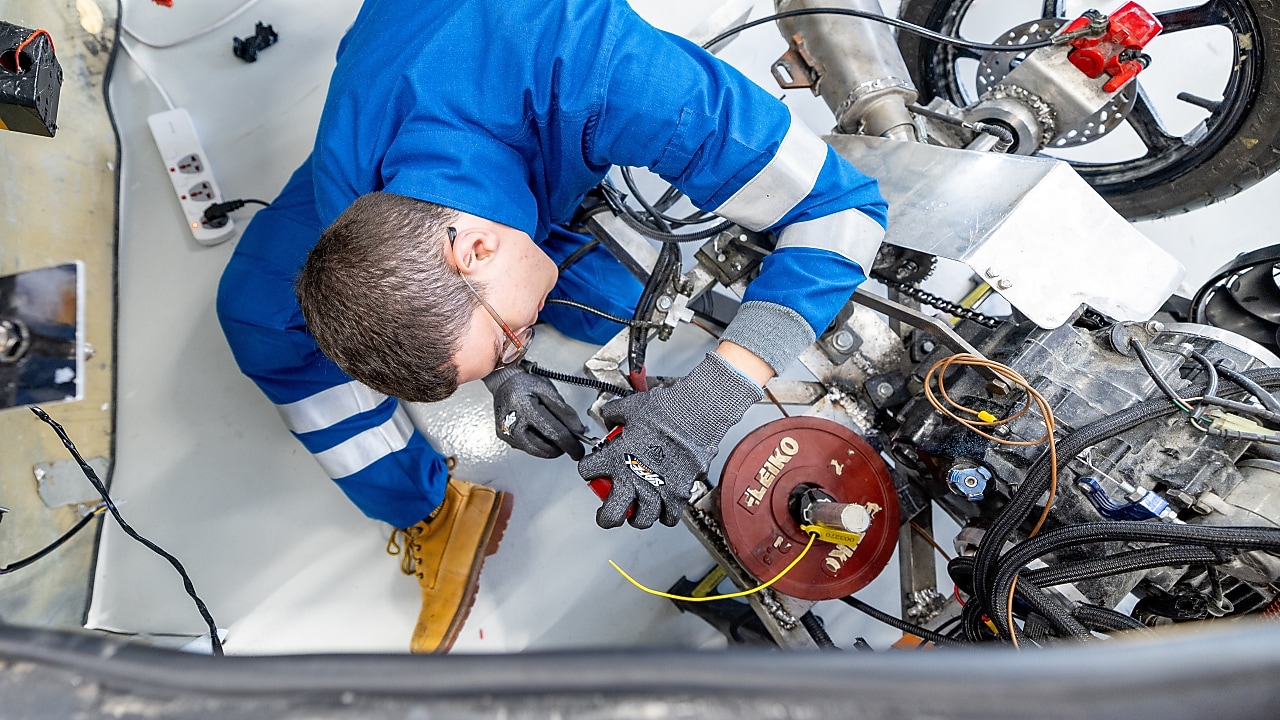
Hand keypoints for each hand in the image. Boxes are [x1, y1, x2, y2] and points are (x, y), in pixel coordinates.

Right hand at [484, 366, 586, 459]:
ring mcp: (508, 434)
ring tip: (552, 430)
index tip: (579, 450)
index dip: (571, 445)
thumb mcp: (550, 391)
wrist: (504, 382)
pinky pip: (528, 448)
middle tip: (567, 438)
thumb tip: (578, 432)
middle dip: (560, 447)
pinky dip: (539, 443)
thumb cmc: (525, 383)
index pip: (554, 434)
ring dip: (550, 446)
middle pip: (545, 449)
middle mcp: (513, 424)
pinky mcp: (506, 439)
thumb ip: (566, 412)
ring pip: (537, 452)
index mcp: (526, 409)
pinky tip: (539, 430)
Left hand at [578, 353, 761, 528]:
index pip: (587, 471)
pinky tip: (663, 503)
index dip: (588, 469)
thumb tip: (610, 418)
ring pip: (641, 521)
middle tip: (607, 512)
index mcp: (615, 458)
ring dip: (637, 516)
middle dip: (606, 516)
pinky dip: (666, 514)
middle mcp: (633, 479)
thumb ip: (613, 414)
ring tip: (638, 509)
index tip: (594, 468)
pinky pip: (669, 517)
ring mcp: (656, 489)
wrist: (695, 414)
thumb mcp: (629, 406)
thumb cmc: (665, 409)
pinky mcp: (678, 493)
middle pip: (610, 515)